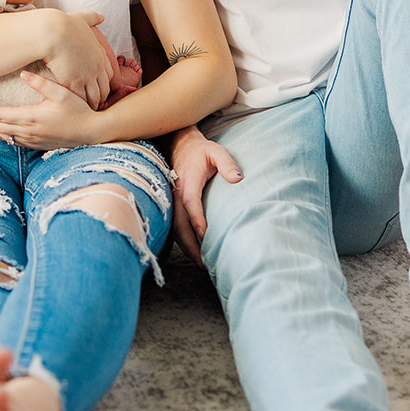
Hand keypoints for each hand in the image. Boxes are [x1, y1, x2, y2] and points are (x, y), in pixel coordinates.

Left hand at [0, 72, 100, 149]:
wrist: (91, 133)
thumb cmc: (78, 111)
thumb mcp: (63, 93)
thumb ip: (42, 83)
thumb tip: (23, 74)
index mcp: (31, 117)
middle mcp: (27, 131)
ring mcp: (30, 139)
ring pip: (0, 135)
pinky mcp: (35, 143)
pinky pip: (10, 140)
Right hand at [40, 11, 114, 109]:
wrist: (52, 31)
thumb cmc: (64, 24)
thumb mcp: (81, 19)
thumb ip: (92, 18)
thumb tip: (102, 16)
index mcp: (99, 53)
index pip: (109, 73)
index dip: (104, 82)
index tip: (99, 87)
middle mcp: (97, 66)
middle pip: (104, 88)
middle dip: (101, 97)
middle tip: (96, 105)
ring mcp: (87, 76)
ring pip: (94, 97)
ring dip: (91, 104)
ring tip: (86, 112)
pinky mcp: (74, 83)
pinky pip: (81, 99)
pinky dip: (80, 105)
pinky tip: (75, 109)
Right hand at [170, 126, 241, 265]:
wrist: (180, 146)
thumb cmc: (202, 151)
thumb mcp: (217, 151)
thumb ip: (227, 163)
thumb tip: (237, 179)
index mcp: (188, 181)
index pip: (190, 203)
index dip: (196, 220)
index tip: (205, 236)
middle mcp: (176, 193)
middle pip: (179, 223)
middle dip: (190, 244)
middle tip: (204, 263)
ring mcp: (172, 201)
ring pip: (175, 228)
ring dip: (186, 247)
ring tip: (201, 263)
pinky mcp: (172, 205)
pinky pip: (174, 226)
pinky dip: (183, 241)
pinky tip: (194, 252)